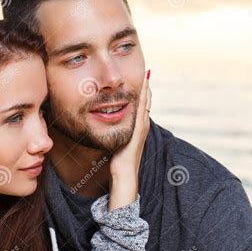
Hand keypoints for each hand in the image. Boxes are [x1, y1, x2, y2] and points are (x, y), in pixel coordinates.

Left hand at [108, 69, 151, 210]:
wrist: (124, 179)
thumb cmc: (118, 165)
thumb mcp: (116, 146)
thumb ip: (114, 138)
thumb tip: (104, 129)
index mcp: (137, 130)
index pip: (140, 107)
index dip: (141, 94)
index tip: (140, 79)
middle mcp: (142, 127)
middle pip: (146, 103)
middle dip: (145, 88)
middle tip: (147, 71)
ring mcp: (142, 129)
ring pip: (146, 105)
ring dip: (146, 89)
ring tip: (147, 74)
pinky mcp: (139, 132)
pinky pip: (142, 111)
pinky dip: (144, 99)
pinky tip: (143, 88)